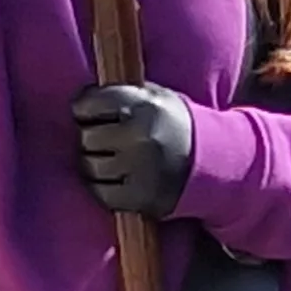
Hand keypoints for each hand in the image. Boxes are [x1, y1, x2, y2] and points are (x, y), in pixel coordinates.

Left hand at [69, 82, 194, 216]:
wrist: (212, 161)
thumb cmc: (173, 124)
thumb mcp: (155, 95)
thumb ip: (119, 92)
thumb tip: (78, 98)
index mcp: (143, 105)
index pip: (87, 104)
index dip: (84, 109)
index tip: (90, 114)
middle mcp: (140, 135)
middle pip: (85, 137)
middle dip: (91, 137)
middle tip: (105, 139)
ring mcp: (140, 169)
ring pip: (89, 166)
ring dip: (95, 163)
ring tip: (113, 158)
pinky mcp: (139, 197)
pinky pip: (100, 192)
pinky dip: (103, 186)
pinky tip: (117, 177)